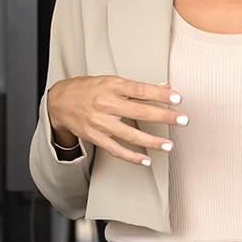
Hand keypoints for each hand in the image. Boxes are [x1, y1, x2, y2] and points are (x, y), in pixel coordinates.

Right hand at [45, 75, 186, 165]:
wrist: (59, 102)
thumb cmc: (87, 89)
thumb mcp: (111, 81)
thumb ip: (137, 87)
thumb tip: (165, 87)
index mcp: (111, 86)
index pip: (140, 90)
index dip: (160, 94)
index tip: (177, 98)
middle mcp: (105, 104)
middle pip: (139, 112)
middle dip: (163, 117)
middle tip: (182, 120)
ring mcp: (100, 122)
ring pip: (130, 134)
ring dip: (152, 142)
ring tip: (169, 146)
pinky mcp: (96, 137)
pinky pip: (116, 150)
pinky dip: (132, 157)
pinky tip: (146, 160)